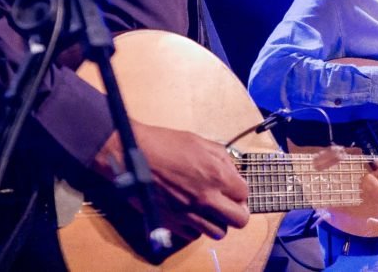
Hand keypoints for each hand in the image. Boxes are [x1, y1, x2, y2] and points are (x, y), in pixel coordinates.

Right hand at [92, 121, 249, 242]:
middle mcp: (207, 199)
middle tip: (228, 204)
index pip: (244, 194)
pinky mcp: (172, 224)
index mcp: (217, 176)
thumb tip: (233, 172)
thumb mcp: (200, 142)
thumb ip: (222, 158)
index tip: (232, 189)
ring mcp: (189, 214)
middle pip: (238, 220)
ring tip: (208, 210)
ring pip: (218, 232)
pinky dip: (195, 227)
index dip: (239, 191)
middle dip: (236, 212)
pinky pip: (193, 234)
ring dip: (217, 222)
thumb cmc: (164, 144)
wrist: (133, 155)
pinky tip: (190, 214)